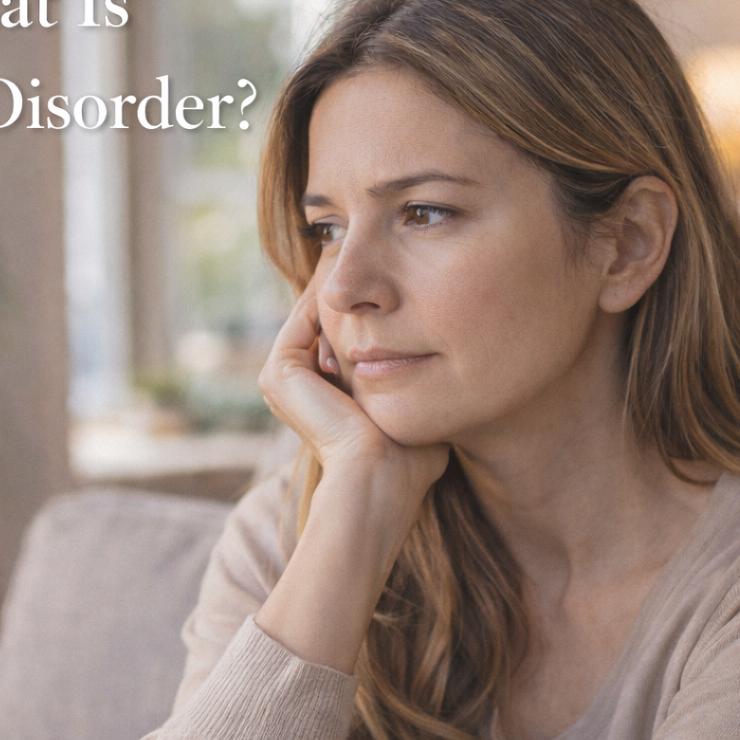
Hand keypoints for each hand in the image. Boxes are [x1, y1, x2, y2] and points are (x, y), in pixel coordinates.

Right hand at [255, 282, 449, 671]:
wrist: (379, 481)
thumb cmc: (408, 459)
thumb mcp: (417, 409)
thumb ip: (423, 387)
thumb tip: (461, 366)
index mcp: (325, 397)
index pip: (344, 337)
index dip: (376, 308)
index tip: (412, 283)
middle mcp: (299, 387)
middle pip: (328, 321)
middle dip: (361, 291)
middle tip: (395, 258)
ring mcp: (284, 381)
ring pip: (315, 313)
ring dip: (346, 284)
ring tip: (382, 260)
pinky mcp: (279, 375)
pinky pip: (304, 317)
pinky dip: (331, 291)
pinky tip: (369, 276)